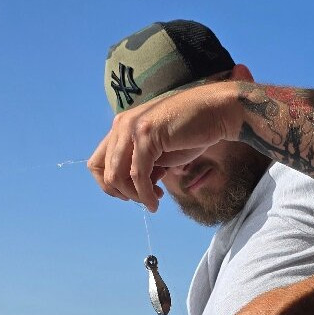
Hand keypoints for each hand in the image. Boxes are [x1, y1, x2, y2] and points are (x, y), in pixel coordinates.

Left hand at [87, 82, 238, 211]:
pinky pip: (138, 176)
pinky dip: (145, 195)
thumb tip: (133, 190)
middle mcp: (122, 124)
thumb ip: (142, 166)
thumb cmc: (192, 132)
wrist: (216, 112)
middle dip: (123, 193)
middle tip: (145, 200)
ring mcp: (132, 128)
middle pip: (103, 172)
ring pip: (117, 176)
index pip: (97, 162)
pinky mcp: (147, 136)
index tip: (131, 194)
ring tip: (154, 200)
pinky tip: (156, 202)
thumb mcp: (160, 152)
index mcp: (122, 126)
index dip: (109, 185)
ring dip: (135, 196)